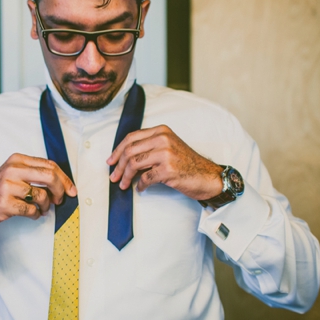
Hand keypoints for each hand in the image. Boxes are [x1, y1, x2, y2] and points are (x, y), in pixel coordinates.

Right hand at [0, 153, 76, 233]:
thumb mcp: (14, 175)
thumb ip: (35, 174)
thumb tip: (62, 183)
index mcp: (17, 160)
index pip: (49, 165)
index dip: (64, 178)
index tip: (71, 190)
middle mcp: (12, 170)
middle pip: (49, 176)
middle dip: (60, 190)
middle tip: (59, 200)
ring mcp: (7, 187)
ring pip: (41, 195)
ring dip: (45, 206)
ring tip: (41, 209)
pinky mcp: (4, 204)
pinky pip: (31, 210)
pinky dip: (35, 215)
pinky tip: (31, 214)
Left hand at [107, 125, 223, 200]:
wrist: (208, 176)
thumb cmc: (187, 164)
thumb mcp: (169, 147)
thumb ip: (149, 147)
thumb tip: (124, 159)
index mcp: (161, 131)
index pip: (131, 137)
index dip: (117, 150)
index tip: (111, 161)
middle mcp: (163, 139)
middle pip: (130, 150)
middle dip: (118, 165)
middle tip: (113, 176)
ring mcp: (166, 154)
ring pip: (134, 164)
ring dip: (125, 176)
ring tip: (123, 184)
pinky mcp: (168, 170)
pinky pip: (145, 178)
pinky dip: (140, 185)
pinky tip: (140, 189)